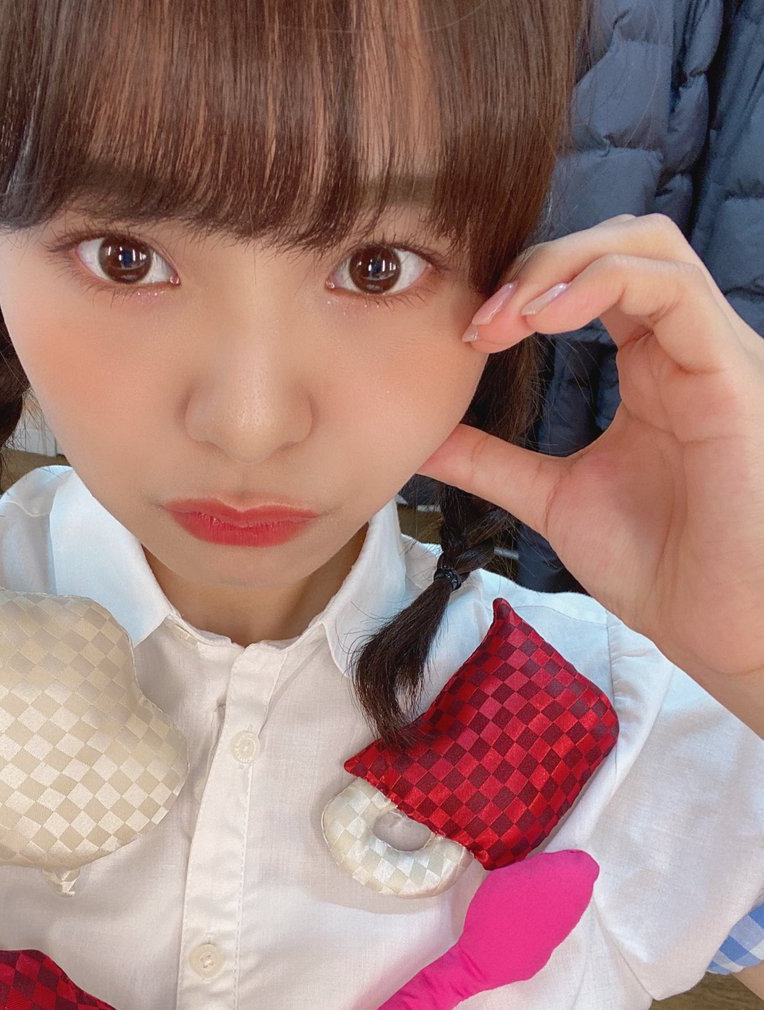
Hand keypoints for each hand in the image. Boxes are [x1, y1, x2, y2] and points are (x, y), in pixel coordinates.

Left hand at [417, 214, 763, 727]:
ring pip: (649, 246)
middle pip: (620, 241)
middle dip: (540, 262)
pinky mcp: (730, 374)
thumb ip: (490, 461)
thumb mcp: (551, 497)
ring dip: (562, 267)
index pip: (592, 278)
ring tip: (507, 320)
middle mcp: (685, 347)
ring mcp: (713, 354)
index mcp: (651, 366)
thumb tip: (421, 436)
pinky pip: (676, 291)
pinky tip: (547, 322)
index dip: (524, 287)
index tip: (469, 338)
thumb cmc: (657, 565)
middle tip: (482, 322)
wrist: (714, 627)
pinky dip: (604, 285)